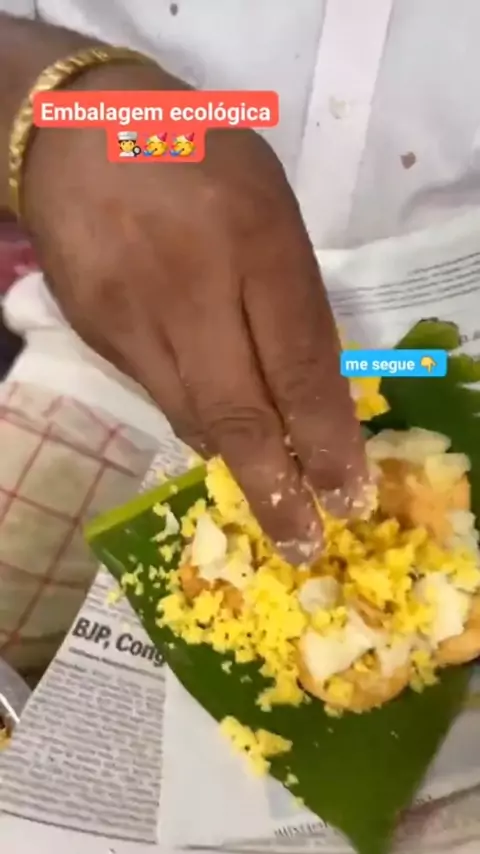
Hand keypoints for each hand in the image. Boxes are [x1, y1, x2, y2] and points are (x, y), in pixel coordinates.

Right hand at [22, 62, 366, 561]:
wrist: (77, 137)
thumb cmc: (197, 156)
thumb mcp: (269, 204)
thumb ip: (291, 293)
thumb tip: (308, 385)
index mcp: (256, 241)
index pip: (301, 365)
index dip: (326, 442)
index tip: (347, 495)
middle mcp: (194, 288)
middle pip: (241, 412)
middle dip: (277, 489)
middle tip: (305, 541)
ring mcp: (137, 317)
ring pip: (193, 418)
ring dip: (237, 465)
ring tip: (271, 500)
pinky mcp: (98, 336)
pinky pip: (157, 397)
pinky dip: (195, 422)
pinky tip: (215, 430)